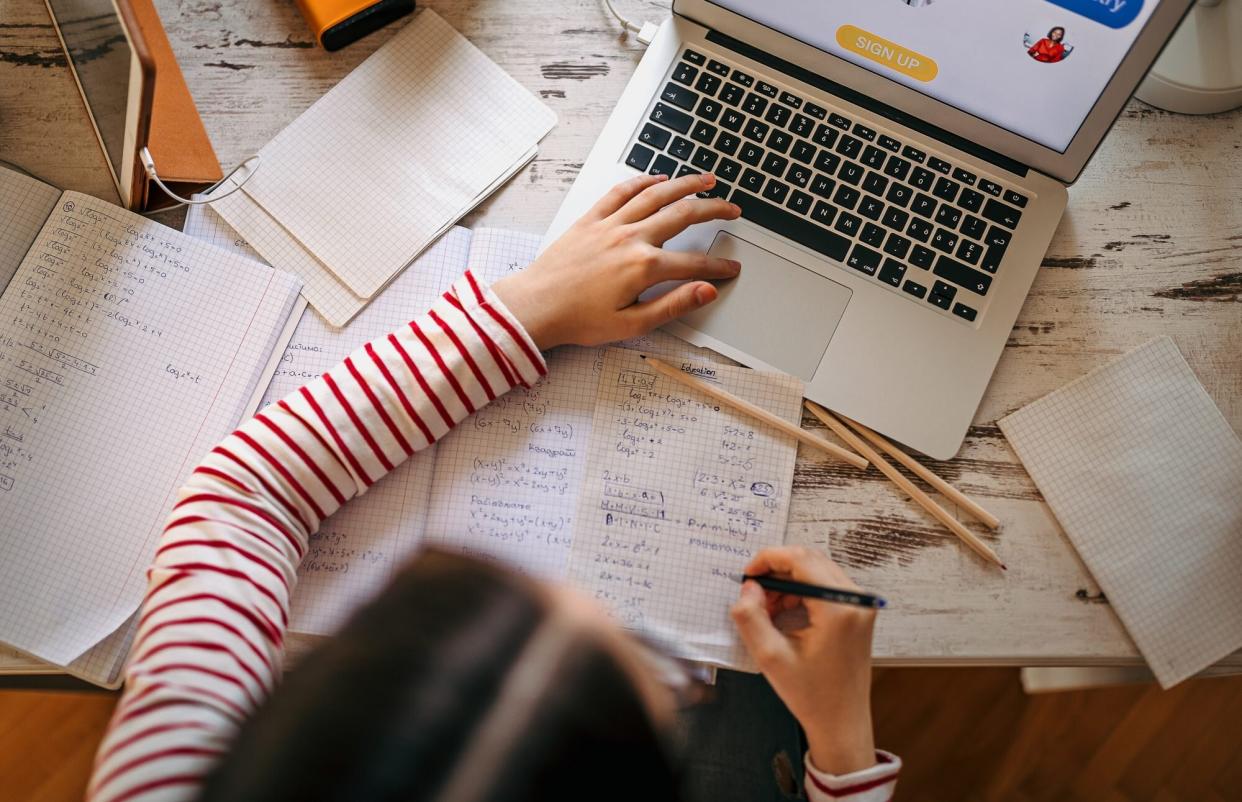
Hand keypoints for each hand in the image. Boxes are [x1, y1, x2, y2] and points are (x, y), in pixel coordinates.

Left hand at [491, 173, 740, 349]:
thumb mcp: (632, 324)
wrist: (536, 306)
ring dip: (685, 184)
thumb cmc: (578, 320)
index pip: (694, 263)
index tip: (732, 268)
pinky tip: (657, 179)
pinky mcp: (591, 219)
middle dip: (713, 210)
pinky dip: (642, 182)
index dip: (718, 266)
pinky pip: (621, 192)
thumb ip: (673, 305)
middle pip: (682, 215)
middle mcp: (630, 238)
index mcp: (643, 267)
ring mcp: (610, 224)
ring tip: (706, 180)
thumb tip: (706, 291)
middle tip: (732, 209)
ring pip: (656, 195)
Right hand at [730, 547, 877, 775]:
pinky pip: (825, 585)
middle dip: (776, 572)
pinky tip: (784, 613)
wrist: (841, 721)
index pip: (800, 560)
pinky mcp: (858, 611)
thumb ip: (751, 617)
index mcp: (838, 608)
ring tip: (767, 609)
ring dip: (787, 582)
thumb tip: (748, 588)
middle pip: (809, 560)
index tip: (747, 575)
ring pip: (816, 570)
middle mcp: (855, 600)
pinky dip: (800, 591)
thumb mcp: (770, 657)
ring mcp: (860, 604)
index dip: (768, 559)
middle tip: (754, 595)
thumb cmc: (811, 695)